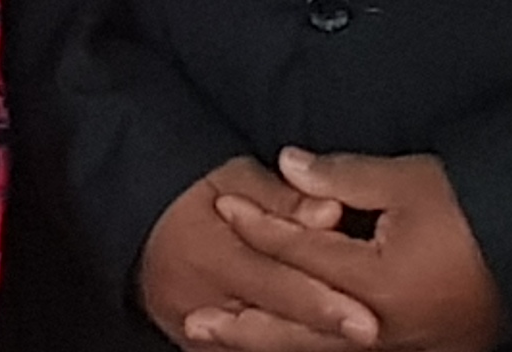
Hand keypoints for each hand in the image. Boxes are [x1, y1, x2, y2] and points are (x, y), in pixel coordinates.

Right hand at [138, 157, 376, 351]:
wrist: (141, 219)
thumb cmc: (193, 193)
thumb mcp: (232, 178)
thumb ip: (283, 199)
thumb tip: (331, 213)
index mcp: (206, 254)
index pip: (272, 283)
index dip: (320, 302)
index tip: (367, 318)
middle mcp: (198, 299)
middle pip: (273, 322)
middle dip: (324, 330)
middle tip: (370, 331)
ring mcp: (194, 328)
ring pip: (260, 345)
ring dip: (308, 341)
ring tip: (352, 340)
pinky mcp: (197, 345)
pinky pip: (245, 351)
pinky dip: (284, 345)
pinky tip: (323, 342)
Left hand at [225, 151, 504, 351]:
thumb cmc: (476, 211)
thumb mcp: (408, 182)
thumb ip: (341, 179)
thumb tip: (286, 165)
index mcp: (379, 284)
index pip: (302, 253)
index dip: (258, 226)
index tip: (221, 205)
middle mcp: (386, 328)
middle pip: (301, 331)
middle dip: (245, 327)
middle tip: (194, 324)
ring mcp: (405, 348)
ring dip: (273, 346)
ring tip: (227, 344)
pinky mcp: (421, 351)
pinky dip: (313, 350)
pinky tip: (289, 344)